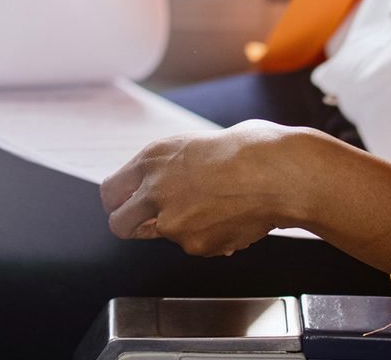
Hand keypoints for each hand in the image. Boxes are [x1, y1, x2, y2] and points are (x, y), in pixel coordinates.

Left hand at [98, 122, 306, 256]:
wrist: (279, 173)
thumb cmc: (251, 149)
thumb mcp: (196, 144)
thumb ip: (172, 168)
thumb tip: (166, 182)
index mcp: (152, 159)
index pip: (111, 190)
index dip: (120, 201)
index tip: (128, 205)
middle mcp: (153, 189)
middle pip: (119, 223)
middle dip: (132, 226)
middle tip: (151, 222)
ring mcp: (171, 221)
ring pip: (162, 236)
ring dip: (181, 229)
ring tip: (215, 207)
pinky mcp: (193, 245)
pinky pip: (195, 246)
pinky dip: (209, 238)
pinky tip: (231, 218)